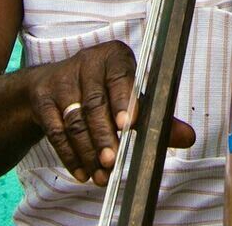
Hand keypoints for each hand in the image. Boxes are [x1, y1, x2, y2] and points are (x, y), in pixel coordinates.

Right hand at [27, 40, 194, 186]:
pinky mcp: (43, 97)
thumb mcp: (129, 97)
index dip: (124, 99)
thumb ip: (155, 117)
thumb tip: (188, 137)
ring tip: (101, 175)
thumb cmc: (102, 90)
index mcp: (114, 56)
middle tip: (113, 161)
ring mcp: (62, 79)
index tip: (129, 125)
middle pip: (95, 102)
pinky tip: (82, 172)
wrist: (52, 85)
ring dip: (88, 150)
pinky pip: (55, 130)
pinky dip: (69, 155)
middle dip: (104, 135)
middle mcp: (87, 62)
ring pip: (75, 119)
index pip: (120, 75)